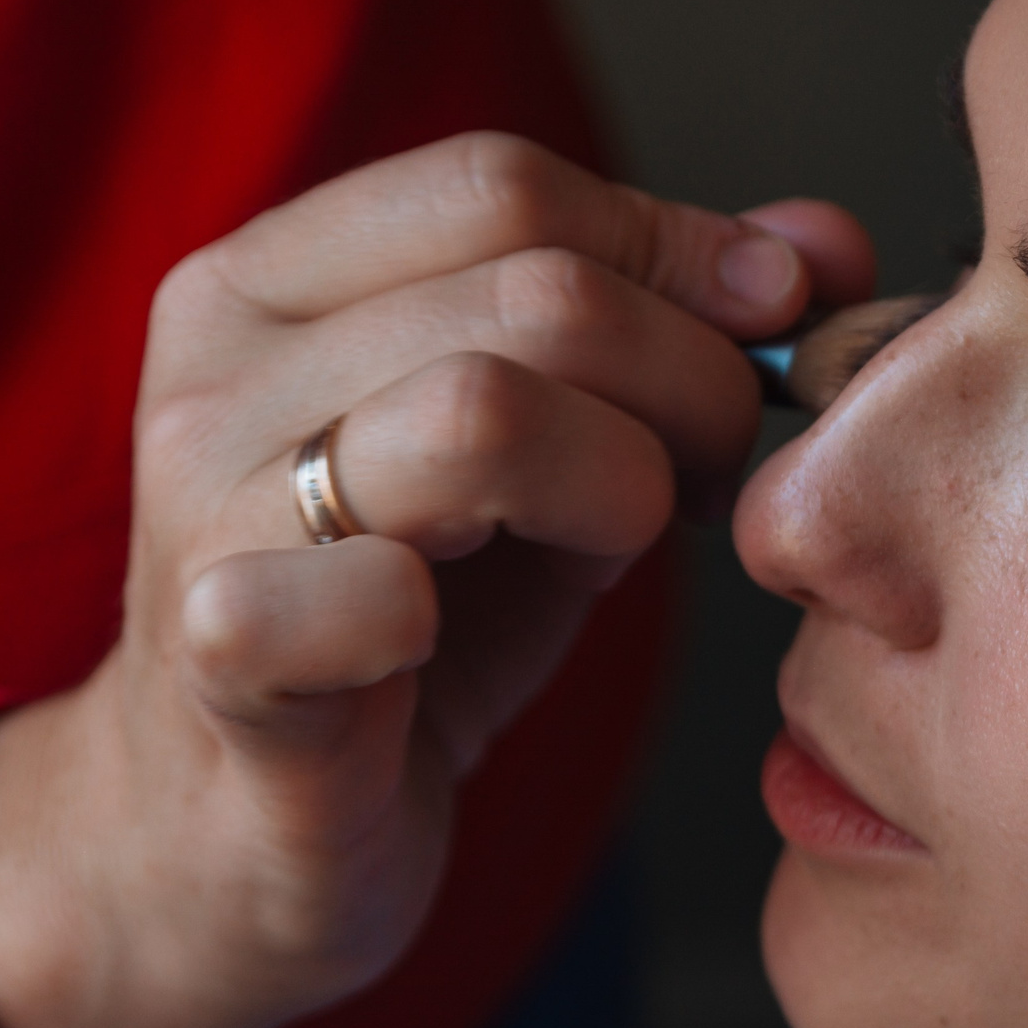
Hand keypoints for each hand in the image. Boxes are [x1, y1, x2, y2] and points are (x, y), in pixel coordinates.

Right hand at [0, 133, 874, 1027]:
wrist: (234, 844)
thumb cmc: (404, 637)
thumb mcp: (545, 463)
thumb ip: (666, 332)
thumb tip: (823, 240)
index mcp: (271, 283)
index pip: (504, 183)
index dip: (674, 249)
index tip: (769, 334)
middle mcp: (218, 369)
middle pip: (530, 289)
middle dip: (689, 379)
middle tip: (722, 477)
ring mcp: (204, 509)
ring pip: (477, 410)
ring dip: (618, 484)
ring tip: (623, 549)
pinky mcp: (220, 656)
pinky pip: (370, 592)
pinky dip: (450, 617)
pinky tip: (447, 649)